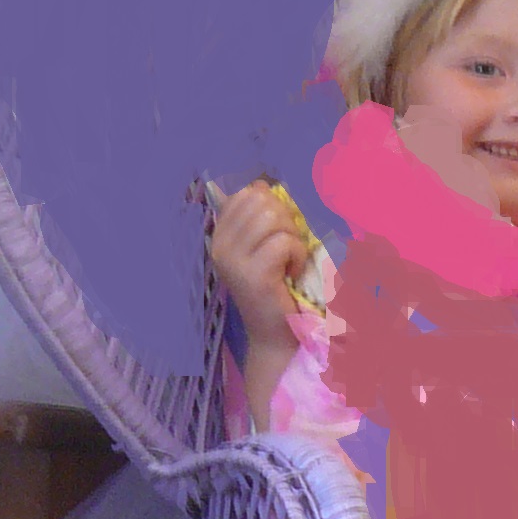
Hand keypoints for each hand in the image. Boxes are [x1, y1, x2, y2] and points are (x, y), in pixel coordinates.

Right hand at [207, 180, 308, 348]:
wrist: (275, 335)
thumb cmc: (275, 288)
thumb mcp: (262, 246)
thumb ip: (259, 217)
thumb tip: (261, 184)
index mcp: (220, 236)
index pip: (246, 194)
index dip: (272, 205)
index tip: (277, 234)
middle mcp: (220, 246)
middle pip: (260, 201)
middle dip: (285, 219)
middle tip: (288, 248)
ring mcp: (233, 261)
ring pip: (272, 217)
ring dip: (292, 237)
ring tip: (289, 260)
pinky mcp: (253, 275)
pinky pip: (284, 242)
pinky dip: (297, 255)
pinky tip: (291, 273)